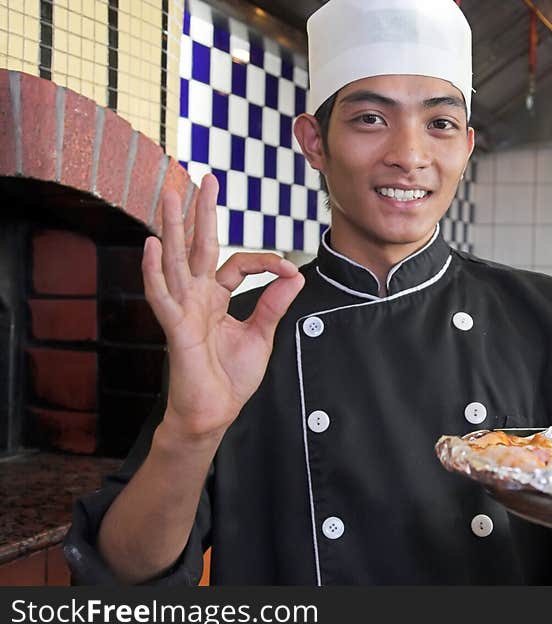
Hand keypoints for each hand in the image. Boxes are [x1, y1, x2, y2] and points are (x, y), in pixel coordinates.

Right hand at [142, 174, 304, 442]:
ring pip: (174, 261)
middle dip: (200, 212)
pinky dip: (154, 271)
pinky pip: (162, 295)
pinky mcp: (175, 327)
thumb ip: (274, 304)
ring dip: (171, 226)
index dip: (264, 262)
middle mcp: (197, 297)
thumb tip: (295, 275)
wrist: (214, 412)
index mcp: (216, 298)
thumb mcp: (261, 335)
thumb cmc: (231, 377)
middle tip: (202, 178)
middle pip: (197, 246)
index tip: (288, 269)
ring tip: (168, 193)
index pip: (237, 264)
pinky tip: (151, 245)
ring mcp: (183, 309)